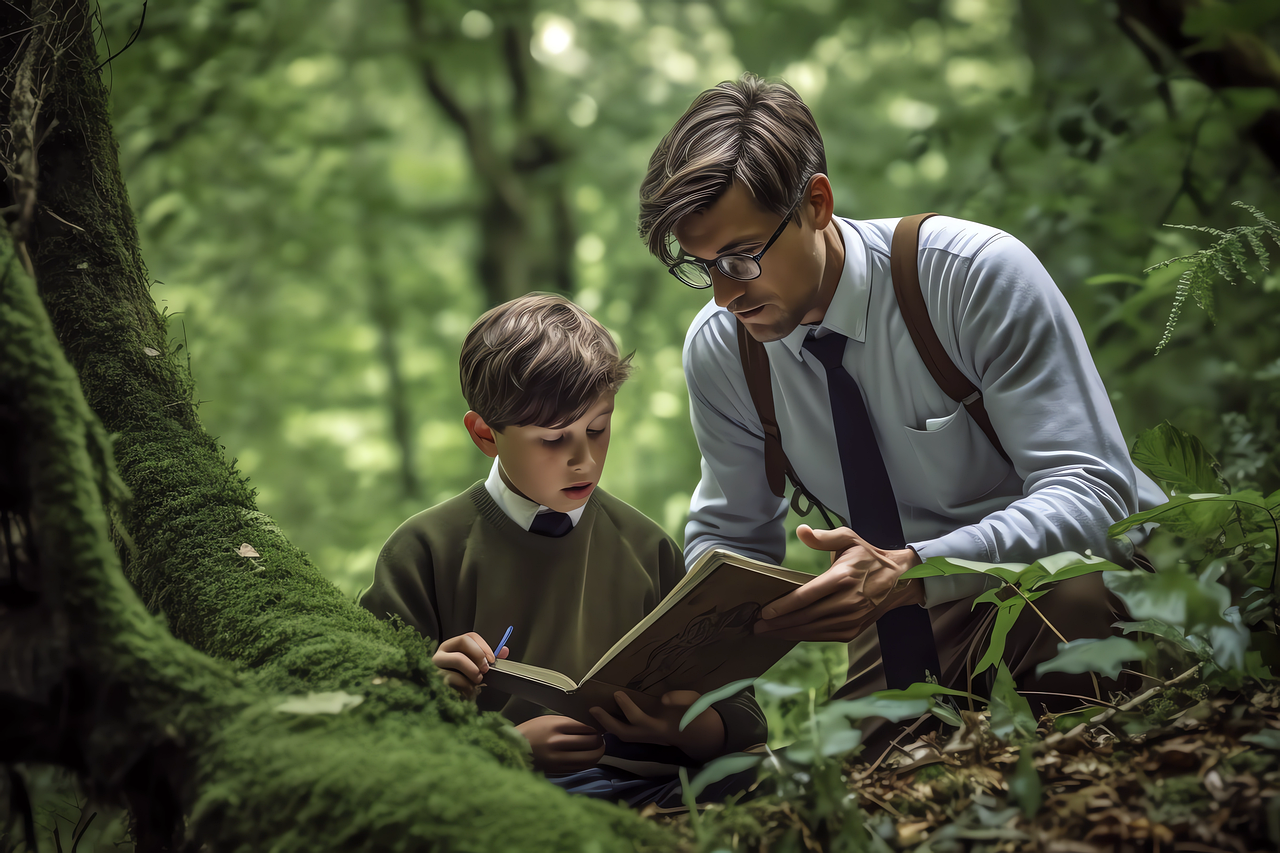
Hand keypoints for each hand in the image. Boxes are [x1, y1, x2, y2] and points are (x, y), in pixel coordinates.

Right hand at [432, 631, 508, 698]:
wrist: (448, 702)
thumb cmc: (462, 684)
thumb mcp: (476, 670)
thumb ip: (488, 660)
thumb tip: (504, 650)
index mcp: (453, 647)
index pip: (469, 637)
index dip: (483, 646)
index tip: (492, 659)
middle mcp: (442, 652)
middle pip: (463, 641)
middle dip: (478, 654)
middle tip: (485, 669)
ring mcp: (436, 665)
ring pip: (458, 659)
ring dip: (472, 670)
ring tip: (477, 680)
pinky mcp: (434, 679)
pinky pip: (452, 677)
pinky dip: (464, 684)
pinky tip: (468, 690)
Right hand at [516, 715, 605, 772]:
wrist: (514, 749)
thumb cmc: (532, 731)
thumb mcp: (548, 720)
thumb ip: (568, 723)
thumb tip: (590, 727)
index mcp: (555, 726)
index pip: (585, 727)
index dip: (595, 728)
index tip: (598, 728)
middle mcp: (557, 742)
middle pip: (589, 742)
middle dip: (599, 740)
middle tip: (601, 738)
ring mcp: (558, 758)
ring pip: (588, 757)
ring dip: (598, 752)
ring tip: (599, 748)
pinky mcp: (558, 770)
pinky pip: (580, 767)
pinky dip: (589, 762)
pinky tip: (590, 757)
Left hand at [589, 690, 725, 762]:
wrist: (710, 734)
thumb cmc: (702, 716)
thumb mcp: (697, 702)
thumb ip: (681, 699)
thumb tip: (663, 699)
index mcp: (665, 728)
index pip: (641, 721)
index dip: (627, 709)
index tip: (617, 694)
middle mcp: (655, 736)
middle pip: (626, 734)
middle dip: (609, 722)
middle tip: (593, 709)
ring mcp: (652, 738)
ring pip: (627, 736)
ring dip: (610, 726)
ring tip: (596, 713)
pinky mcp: (651, 736)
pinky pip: (631, 733)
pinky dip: (618, 726)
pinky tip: (609, 717)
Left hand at [752, 525, 924, 641]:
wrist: (899, 580)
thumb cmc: (869, 557)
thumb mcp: (849, 539)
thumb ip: (824, 537)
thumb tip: (802, 530)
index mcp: (842, 578)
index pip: (807, 596)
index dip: (784, 606)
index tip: (765, 611)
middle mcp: (847, 602)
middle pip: (806, 617)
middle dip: (778, 624)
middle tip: (756, 626)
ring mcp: (851, 619)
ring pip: (813, 630)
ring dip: (788, 633)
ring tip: (767, 633)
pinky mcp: (853, 630)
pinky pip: (823, 636)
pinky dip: (805, 636)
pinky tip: (789, 634)